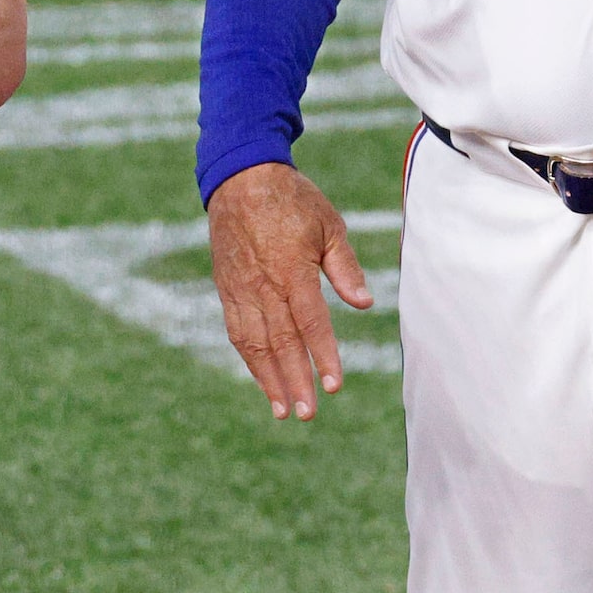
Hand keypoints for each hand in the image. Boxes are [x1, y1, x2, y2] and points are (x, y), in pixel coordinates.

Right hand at [206, 162, 373, 420]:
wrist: (240, 178)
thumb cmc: (293, 200)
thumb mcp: (329, 225)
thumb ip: (345, 267)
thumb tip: (365, 304)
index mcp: (292, 269)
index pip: (310, 322)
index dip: (323, 355)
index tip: (335, 385)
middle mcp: (264, 285)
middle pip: (281, 342)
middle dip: (295, 381)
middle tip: (308, 414)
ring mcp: (241, 289)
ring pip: (255, 343)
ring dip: (269, 379)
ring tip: (284, 410)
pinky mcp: (227, 289)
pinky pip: (237, 331)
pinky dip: (250, 359)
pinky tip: (262, 378)